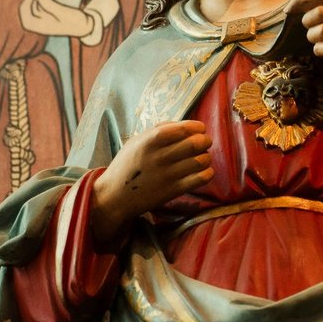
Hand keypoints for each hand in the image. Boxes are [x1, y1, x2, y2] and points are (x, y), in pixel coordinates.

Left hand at [19, 0, 95, 38]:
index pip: (26, 17)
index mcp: (42, 27)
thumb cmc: (75, 21)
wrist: (85, 26)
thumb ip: (48, 3)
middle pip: (27, 10)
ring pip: (33, 6)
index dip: (26, 3)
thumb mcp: (62, 12)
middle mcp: (41, 24)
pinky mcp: (49, 14)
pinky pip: (40, 5)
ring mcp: (44, 19)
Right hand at [90, 120, 212, 246]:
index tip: (200, 129)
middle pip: (195, 143)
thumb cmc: (127, 166)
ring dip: (206, 156)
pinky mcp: (173, 191)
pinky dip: (207, 173)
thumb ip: (156, 131)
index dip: (196, 127)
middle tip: (204, 142)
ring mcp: (167, 175)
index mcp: (149, 142)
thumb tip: (181, 125)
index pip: (181, 129)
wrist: (115, 196)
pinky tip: (203, 171)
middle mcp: (159, 157)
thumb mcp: (135, 143)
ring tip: (202, 157)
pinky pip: (200, 179)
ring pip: (201, 160)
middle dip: (205, 140)